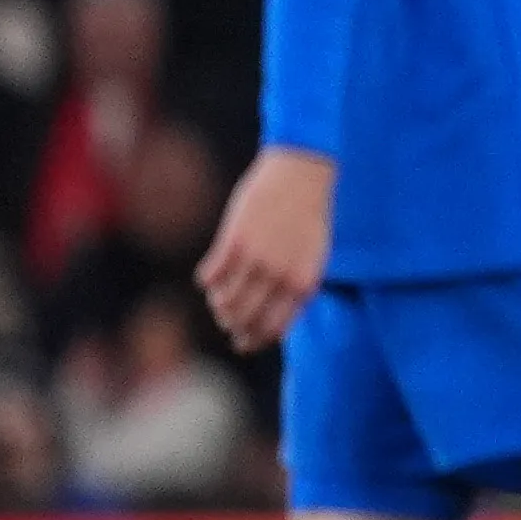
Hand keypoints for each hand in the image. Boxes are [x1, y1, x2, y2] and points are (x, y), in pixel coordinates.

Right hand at [198, 147, 336, 352]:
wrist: (301, 177)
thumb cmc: (308, 218)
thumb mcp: (313, 257)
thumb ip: (294, 287)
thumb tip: (271, 321)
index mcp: (304, 284)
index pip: (273, 329)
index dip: (255, 340)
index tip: (244, 343)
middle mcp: (280, 277)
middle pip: (245, 319)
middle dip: (233, 325)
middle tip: (227, 322)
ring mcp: (256, 260)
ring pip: (224, 301)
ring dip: (218, 305)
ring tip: (219, 299)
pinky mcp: (234, 242)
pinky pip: (210, 277)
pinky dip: (207, 282)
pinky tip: (210, 276)